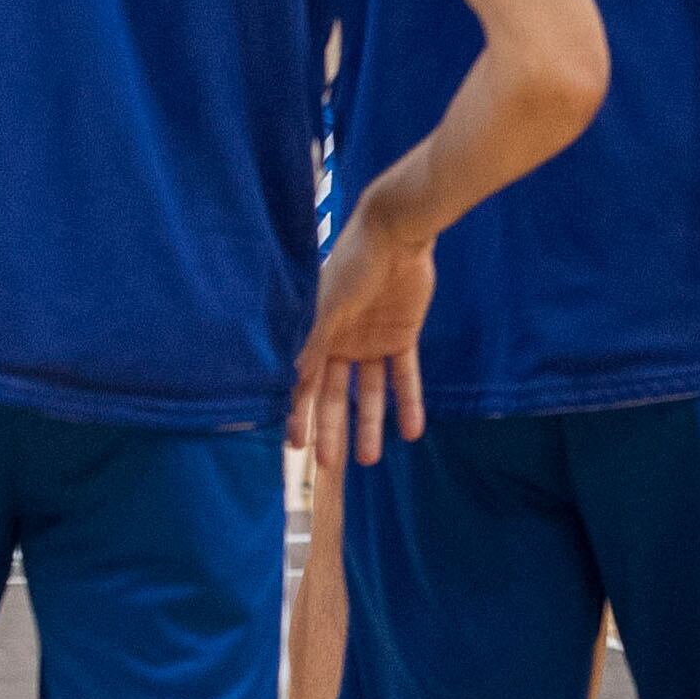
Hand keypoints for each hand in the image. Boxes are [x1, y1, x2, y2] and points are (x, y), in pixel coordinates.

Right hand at [293, 220, 436, 467]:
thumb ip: (312, 343)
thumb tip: (288, 381)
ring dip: (369, 424)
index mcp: (316, 334)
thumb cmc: (352, 265)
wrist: (396, 234)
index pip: (304, 383)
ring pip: (369, 392)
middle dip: (332, 428)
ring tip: (368, 459)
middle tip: (330, 465)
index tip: (295, 446)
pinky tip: (411, 432)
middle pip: (336, 395)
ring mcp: (372, 341)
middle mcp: (341, 342)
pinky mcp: (403, 336)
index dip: (299, 414)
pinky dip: (409, 403)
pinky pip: (406, 376)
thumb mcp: (328, 308)